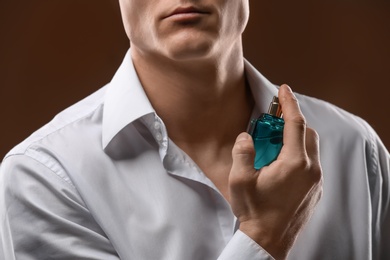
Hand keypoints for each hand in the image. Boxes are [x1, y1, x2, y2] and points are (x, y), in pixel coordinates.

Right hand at [228, 84, 322, 259]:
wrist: (269, 241)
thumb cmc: (254, 211)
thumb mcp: (240, 179)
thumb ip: (242, 151)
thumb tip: (247, 137)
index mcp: (294, 163)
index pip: (295, 124)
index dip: (289, 103)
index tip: (284, 89)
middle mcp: (311, 169)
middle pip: (308, 134)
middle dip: (293, 121)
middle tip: (274, 119)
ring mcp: (316, 181)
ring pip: (311, 149)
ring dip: (296, 139)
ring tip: (275, 143)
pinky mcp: (315, 190)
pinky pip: (311, 163)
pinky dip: (300, 154)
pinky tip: (282, 163)